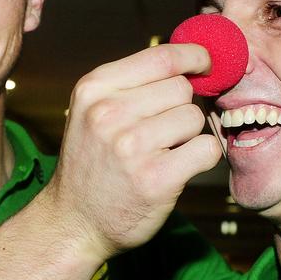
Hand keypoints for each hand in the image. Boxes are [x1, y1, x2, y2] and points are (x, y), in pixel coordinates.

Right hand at [43, 44, 221, 261]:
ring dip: (188, 136)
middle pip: (181, 88)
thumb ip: (133, 84)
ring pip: (194, 118)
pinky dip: (201, 158)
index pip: (162, 57)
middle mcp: (109, 113)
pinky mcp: (157, 178)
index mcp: (94, 89)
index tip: (205, 62)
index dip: (193, 56)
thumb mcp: (93, 111)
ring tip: (160, 154)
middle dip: (181, 107)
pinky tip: (177, 168)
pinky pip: (206, 149)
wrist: (73, 223)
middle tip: (161, 132)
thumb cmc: (92, 163)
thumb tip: (192, 61)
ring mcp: (132, 146)